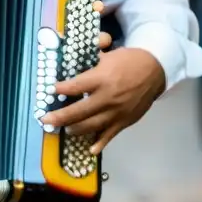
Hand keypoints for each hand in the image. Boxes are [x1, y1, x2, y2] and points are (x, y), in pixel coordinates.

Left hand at [41, 47, 165, 154]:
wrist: (155, 70)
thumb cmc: (128, 61)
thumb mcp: (108, 55)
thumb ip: (90, 57)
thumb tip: (71, 52)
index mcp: (102, 78)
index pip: (76, 86)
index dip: (62, 89)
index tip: (51, 91)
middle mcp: (107, 97)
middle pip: (80, 110)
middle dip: (60, 116)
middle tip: (46, 119)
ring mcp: (116, 112)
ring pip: (92, 125)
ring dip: (75, 129)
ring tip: (65, 129)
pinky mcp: (125, 121)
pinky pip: (110, 135)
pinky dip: (100, 144)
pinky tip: (90, 150)